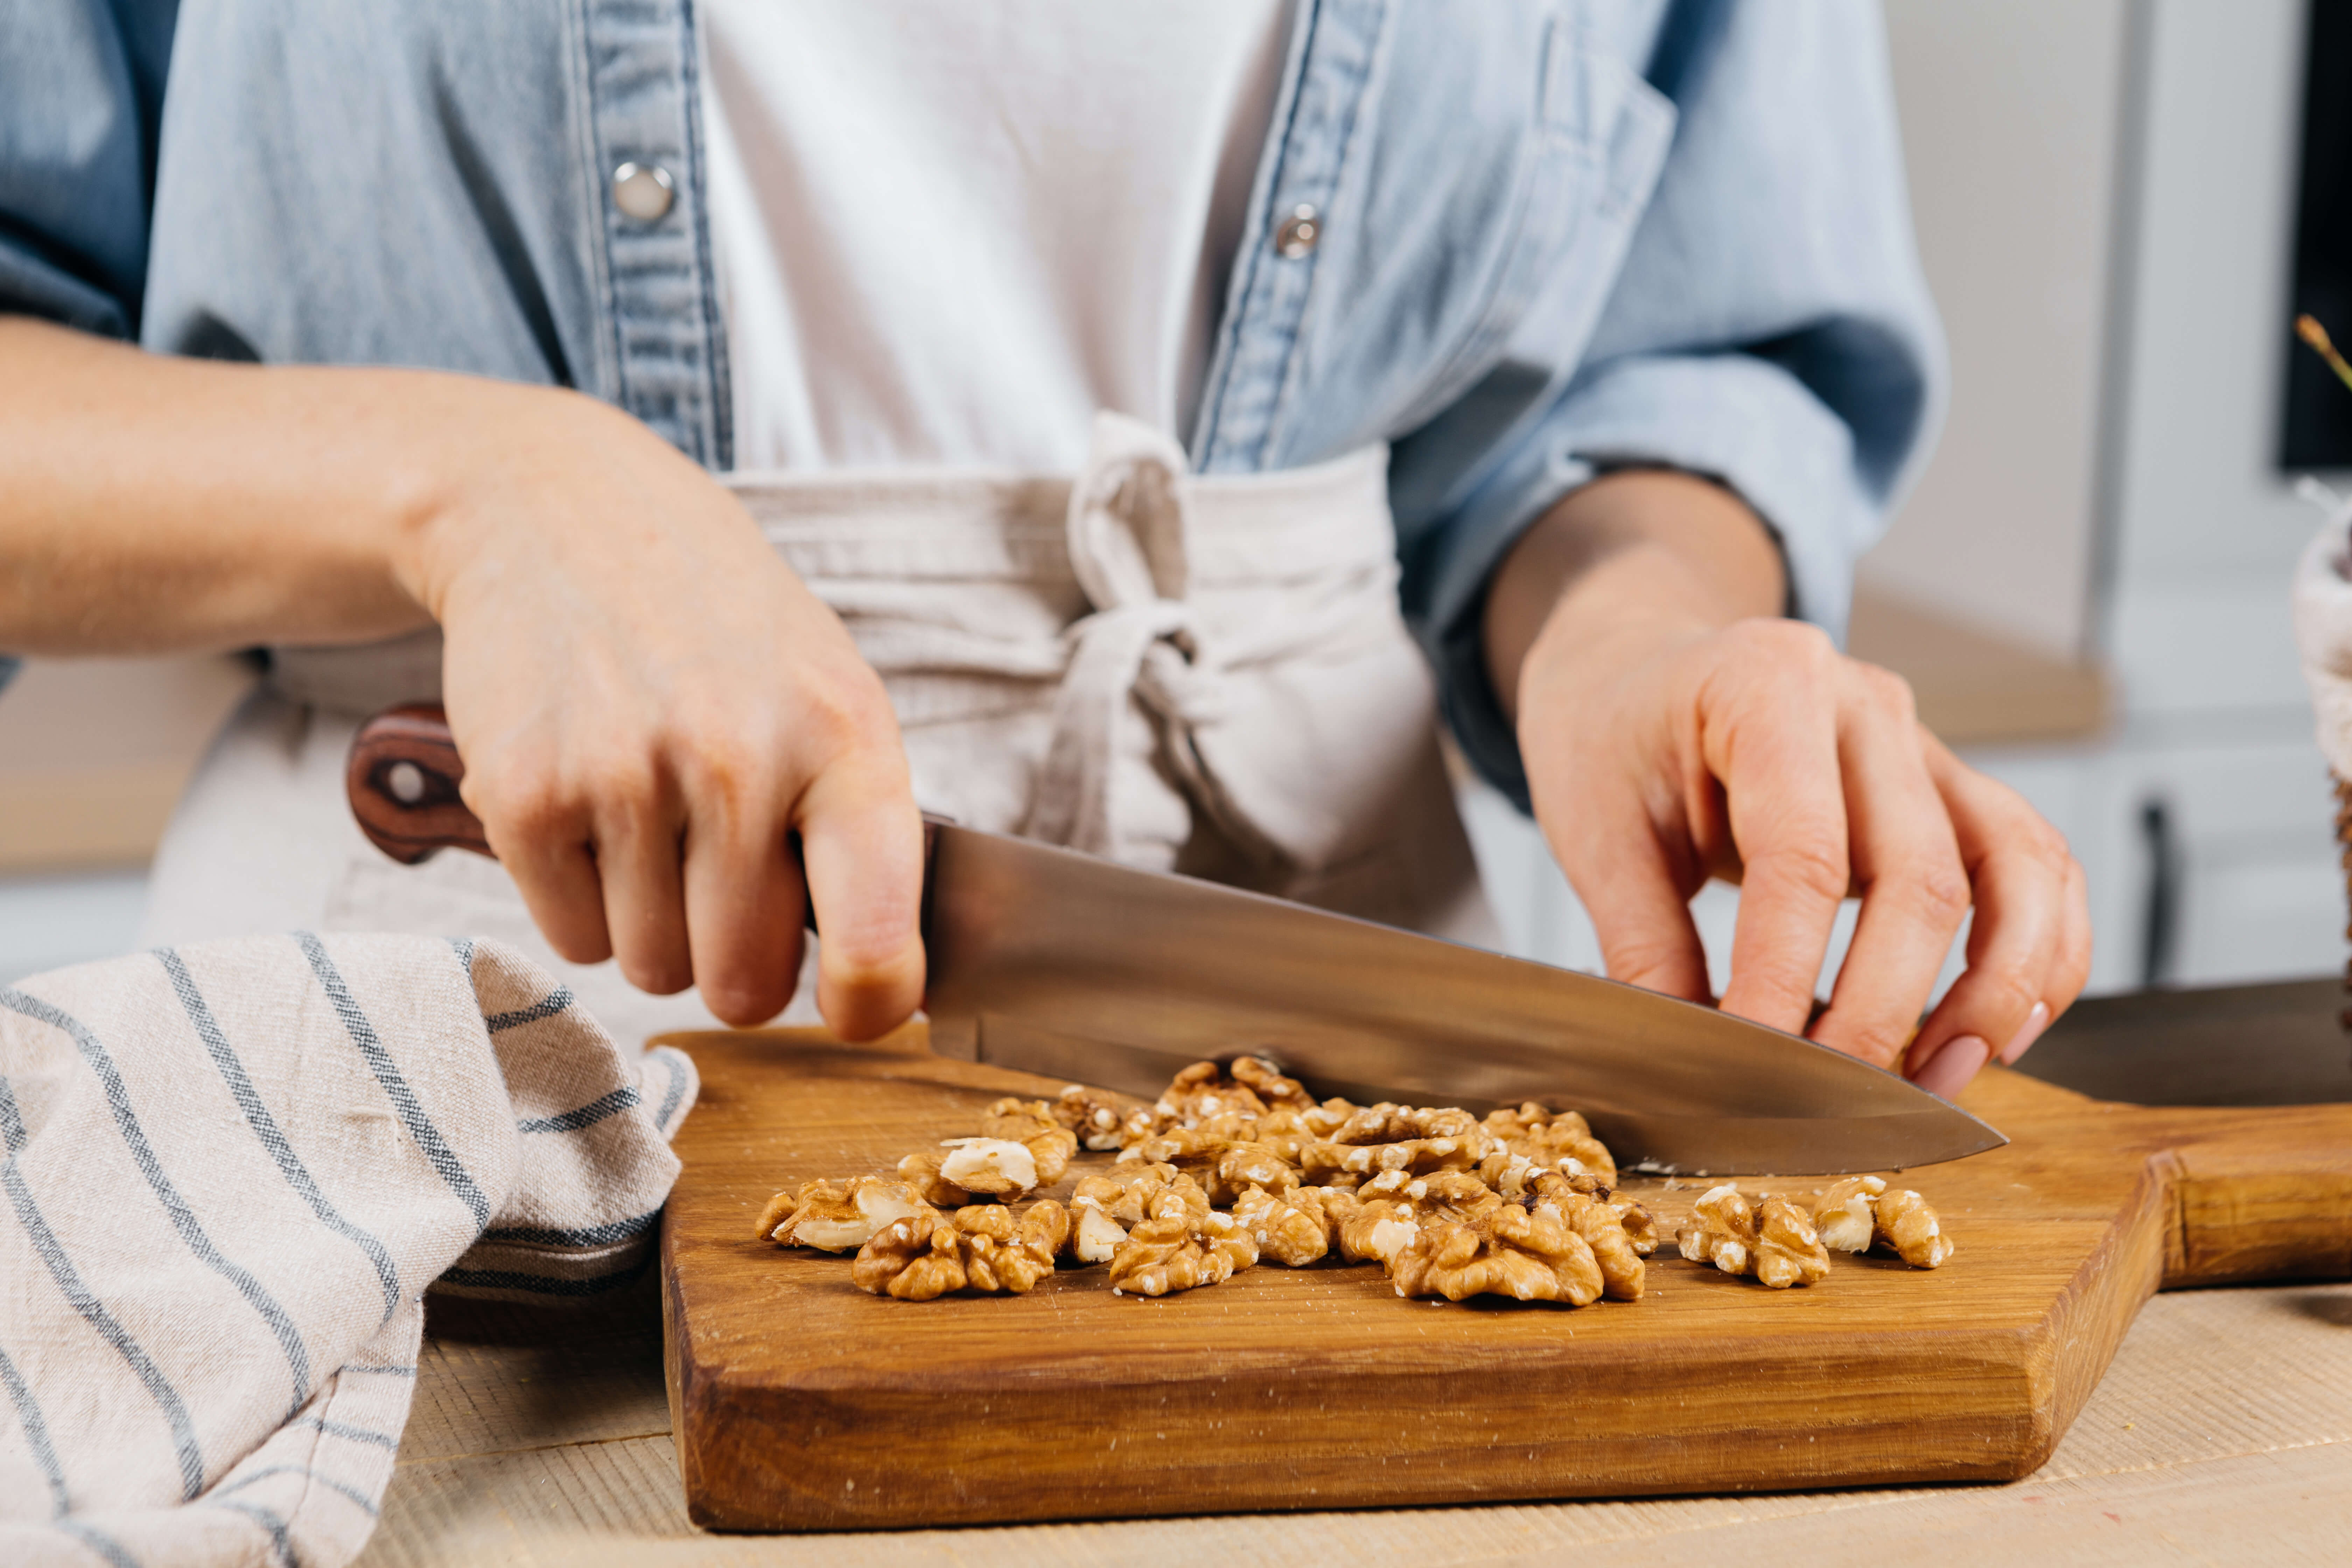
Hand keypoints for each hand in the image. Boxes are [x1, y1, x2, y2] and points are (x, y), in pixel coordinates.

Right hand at [401, 387, 924, 1035]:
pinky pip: (572, 938)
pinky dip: (581, 899)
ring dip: (652, 925)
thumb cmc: (719, 629)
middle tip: (719, 877)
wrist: (562, 514)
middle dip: (733, 958)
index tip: (853, 1010)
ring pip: (650, 968)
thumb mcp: (829, 693)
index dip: (870, 1004)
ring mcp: (625, 775)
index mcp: (843, 738)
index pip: (875, 938)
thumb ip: (863, 831)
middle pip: (742, 983)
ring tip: (652, 818)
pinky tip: (592, 807)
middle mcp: (739, 759)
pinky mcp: (524, 794)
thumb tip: (884, 985)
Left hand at [1488, 472, 2091, 1093]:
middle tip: (1837, 1100)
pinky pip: (2036, 868)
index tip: (1757, 1064)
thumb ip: (1643, 944)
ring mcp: (1924, 745)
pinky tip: (1997, 1033)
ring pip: (2014, 870)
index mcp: (1768, 686)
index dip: (1785, 975)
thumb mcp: (1593, 828)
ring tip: (1944, 1076)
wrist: (1635, 670)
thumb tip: (1691, 1066)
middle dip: (1883, 1007)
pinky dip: (2039, 956)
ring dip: (1995, 989)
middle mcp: (1866, 706)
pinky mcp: (1953, 790)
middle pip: (1919, 875)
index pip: (1802, 856)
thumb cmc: (1611, 739)